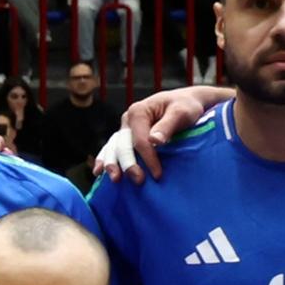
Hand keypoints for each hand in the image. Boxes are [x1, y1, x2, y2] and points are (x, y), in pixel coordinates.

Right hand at [97, 82, 231, 178]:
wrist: (185, 103)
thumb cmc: (186, 107)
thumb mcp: (181, 113)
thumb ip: (168, 126)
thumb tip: (155, 140)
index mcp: (139, 111)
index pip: (139, 139)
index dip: (147, 158)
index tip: (158, 174)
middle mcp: (127, 120)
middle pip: (123, 145)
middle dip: (128, 164)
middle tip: (139, 181)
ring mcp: (125, 129)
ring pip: (113, 148)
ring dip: (112, 164)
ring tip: (115, 180)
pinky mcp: (126, 138)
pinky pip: (112, 149)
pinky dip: (105, 160)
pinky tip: (98, 172)